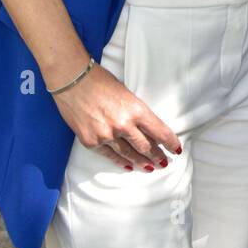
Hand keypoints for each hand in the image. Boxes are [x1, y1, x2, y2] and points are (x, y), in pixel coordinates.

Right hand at [48, 61, 181, 170]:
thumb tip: (146, 129)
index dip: (169, 142)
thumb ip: (136, 113)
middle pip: (146, 146)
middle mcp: (123, 125)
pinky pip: (110, 155)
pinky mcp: (91, 141)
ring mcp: (106, 135)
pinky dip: (120, 161)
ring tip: (150, 167)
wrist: (72, 79)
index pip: (159, 131)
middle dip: (157, 155)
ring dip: (141, 162)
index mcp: (136, 110)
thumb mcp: (126, 94)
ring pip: (129, 154)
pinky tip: (129, 166)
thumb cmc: (100, 81)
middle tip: (164, 162)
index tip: (175, 149)